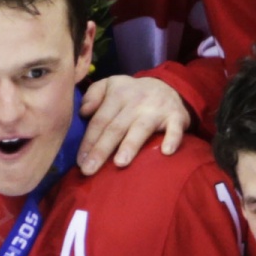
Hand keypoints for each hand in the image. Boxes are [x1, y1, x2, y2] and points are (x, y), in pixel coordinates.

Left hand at [74, 74, 189, 171]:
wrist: (167, 86)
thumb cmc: (131, 93)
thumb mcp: (110, 85)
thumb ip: (93, 94)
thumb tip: (83, 111)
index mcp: (117, 95)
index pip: (100, 121)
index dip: (88, 141)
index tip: (80, 162)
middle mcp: (136, 101)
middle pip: (115, 128)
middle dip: (101, 150)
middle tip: (89, 170)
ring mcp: (156, 109)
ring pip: (140, 129)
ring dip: (130, 145)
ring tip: (119, 163)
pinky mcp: (176, 116)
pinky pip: (175, 129)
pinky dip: (172, 139)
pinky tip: (166, 152)